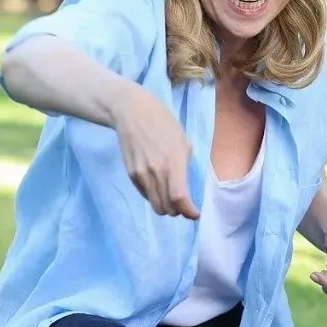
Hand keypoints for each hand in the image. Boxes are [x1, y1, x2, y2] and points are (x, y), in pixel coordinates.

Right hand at [110, 84, 198, 218]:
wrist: (132, 112)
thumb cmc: (163, 124)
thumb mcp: (183, 142)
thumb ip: (184, 166)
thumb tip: (186, 186)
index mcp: (174, 161)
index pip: (179, 197)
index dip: (189, 211)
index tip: (195, 214)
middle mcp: (156, 171)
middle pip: (167, 206)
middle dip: (178, 211)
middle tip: (185, 207)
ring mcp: (141, 173)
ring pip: (155, 204)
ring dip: (166, 208)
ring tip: (173, 201)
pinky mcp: (131, 173)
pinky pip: (145, 195)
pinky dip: (155, 197)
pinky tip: (160, 189)